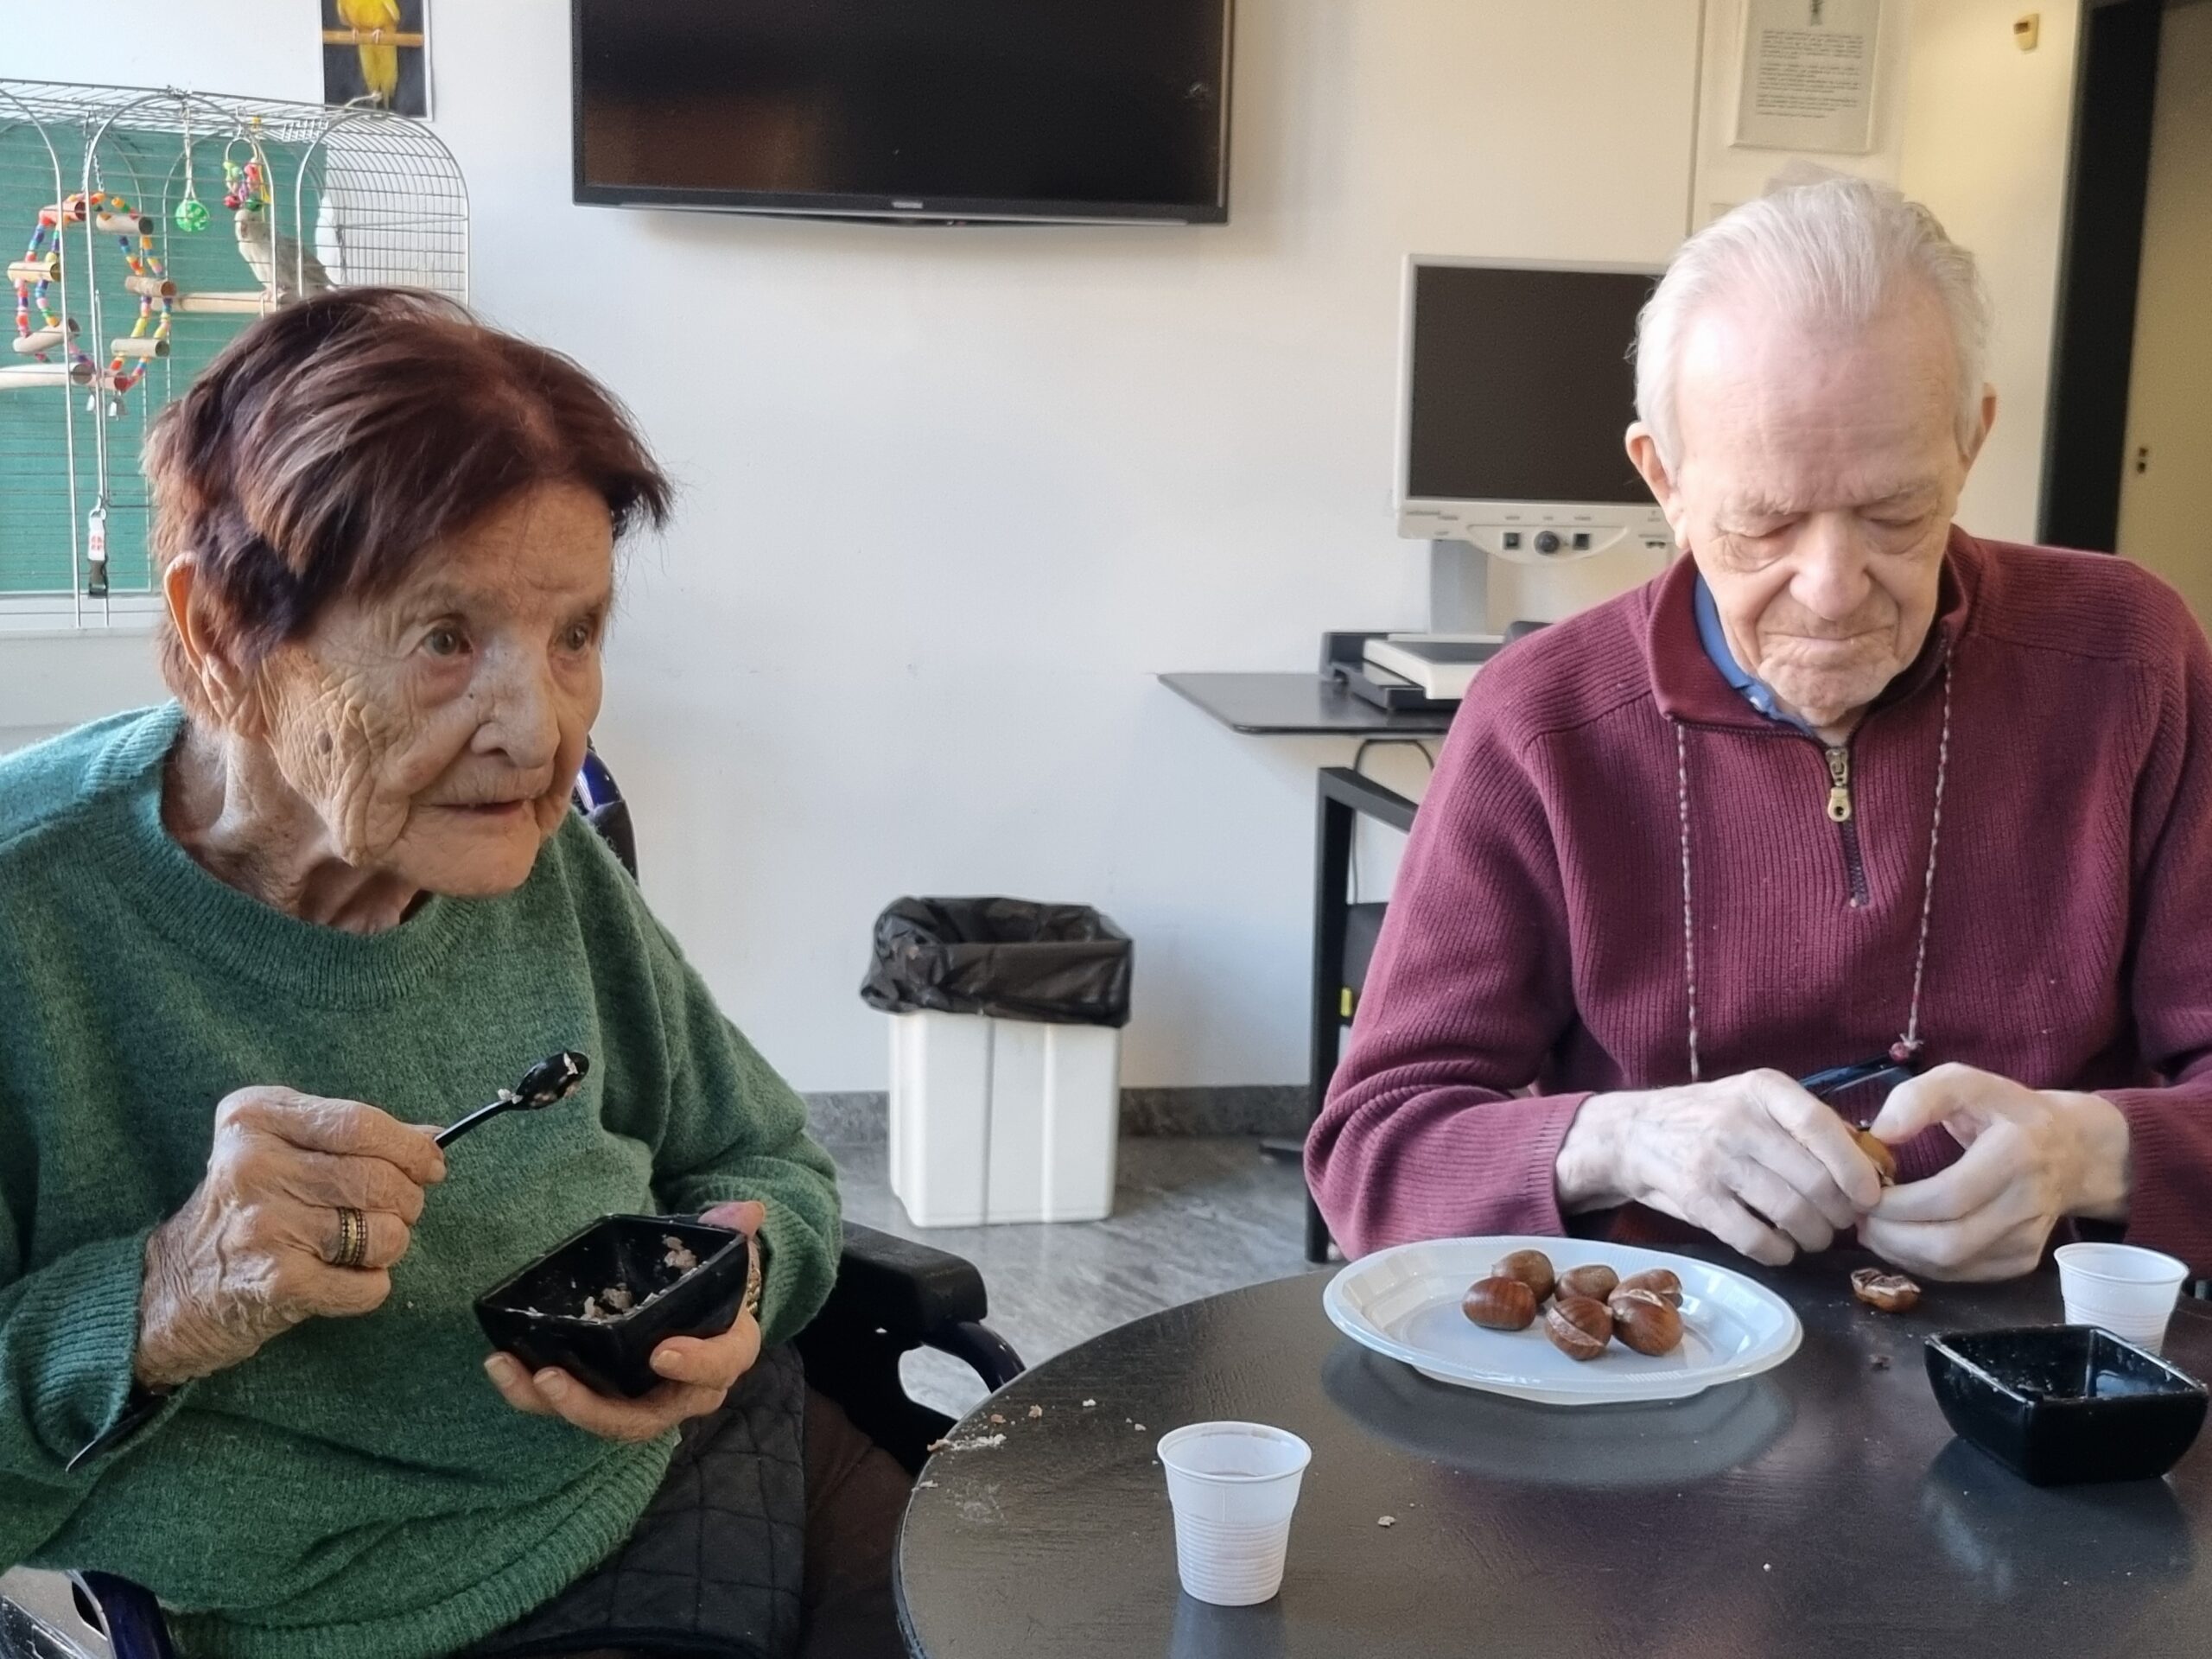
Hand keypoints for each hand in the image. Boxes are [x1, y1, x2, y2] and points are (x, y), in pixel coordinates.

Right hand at [137, 1087, 447, 1388]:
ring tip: (355, 1247)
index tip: (431, 1165)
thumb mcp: (278, 1149)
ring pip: (383, 1232)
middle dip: (407, 1200)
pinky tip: (339, 1279)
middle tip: (396, 1211)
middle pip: (379, 1179)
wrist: (175, 1290)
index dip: (410, 1148)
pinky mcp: (278, 1282)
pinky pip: (369, 1284)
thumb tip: (432, 1138)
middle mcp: (252, 1166)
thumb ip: (350, 1137)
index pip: (359, 1123)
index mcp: (254, 1119)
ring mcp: (264, 1225)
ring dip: (388, 1245)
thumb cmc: (244, 1209)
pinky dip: (369, 1286)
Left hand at [485, 1200, 765, 1442]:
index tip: (662, 1352)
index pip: (717, 1368)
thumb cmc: (709, 1285)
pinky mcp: (605, 1399)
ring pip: (601, 1420)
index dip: (695, 1365)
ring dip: (556, 1404)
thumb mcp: (723, 1256)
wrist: (695, 1308)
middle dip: (594, 1407)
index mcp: (724, 1357)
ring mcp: (641, 1403)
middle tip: (554, 1379)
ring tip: (518, 1372)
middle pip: (644, 1417)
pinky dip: (532, 1394)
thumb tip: (748, 1212)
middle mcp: (683, 1394)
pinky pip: (571, 1406)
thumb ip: (730, 1232)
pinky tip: (502, 1364)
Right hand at [1556, 1071, 1885, 1264]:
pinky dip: (1780, 1252)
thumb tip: (1873, 1165)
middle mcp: (1737, 1120)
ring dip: (1815, 1237)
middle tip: (1841, 1221)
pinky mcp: (1697, 1199)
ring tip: (1815, 1236)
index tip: (1871, 1195)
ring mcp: (1714, 1160)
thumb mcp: (1755, 1100)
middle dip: (1840, 1213)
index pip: (1819, 1126)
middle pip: (1813, 1180)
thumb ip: (1806, 1124)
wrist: (1635, 1133)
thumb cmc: (1710, 1118)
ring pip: (1790, 1213)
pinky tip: (1782, 1247)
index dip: (1854, 1167)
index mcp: (1762, 1089)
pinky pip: (1756, 1239)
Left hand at [1860, 1063, 2130, 1280]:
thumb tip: (1881, 1133)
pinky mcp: (2023, 1260)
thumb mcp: (1966, 1082)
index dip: (1897, 1204)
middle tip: (1860, 1216)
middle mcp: (2029, 1203)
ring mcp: (2029, 1238)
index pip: (1948, 1197)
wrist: (2071, 1148)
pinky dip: (1923, 1262)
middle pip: (1948, 1242)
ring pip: (1952, 1264)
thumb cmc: (2005, 1110)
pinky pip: (1963, 1273)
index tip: (1864, 1193)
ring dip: (1900, 1252)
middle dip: (1891, 1235)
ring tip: (1874, 1226)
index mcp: (2016, 1153)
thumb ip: (1920, 1097)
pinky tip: (1903, 1239)